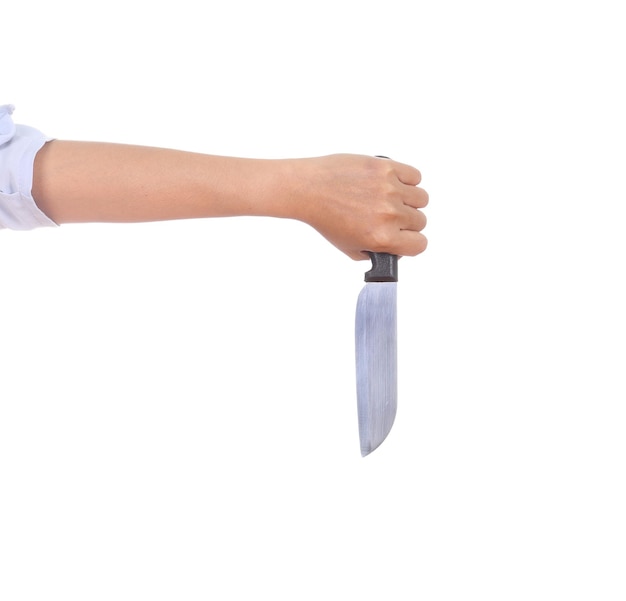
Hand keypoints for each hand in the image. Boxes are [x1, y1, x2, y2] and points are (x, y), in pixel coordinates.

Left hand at [289, 154, 427, 259]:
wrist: (308, 189)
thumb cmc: (324, 216)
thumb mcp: (348, 248)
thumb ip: (375, 253)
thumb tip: (393, 249)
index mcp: (381, 238)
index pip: (420, 244)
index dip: (412, 242)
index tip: (404, 237)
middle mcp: (389, 214)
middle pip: (420, 221)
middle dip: (407, 222)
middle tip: (389, 217)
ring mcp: (390, 189)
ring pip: (421, 198)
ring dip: (410, 200)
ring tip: (391, 199)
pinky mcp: (386, 167)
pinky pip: (415, 176)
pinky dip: (407, 179)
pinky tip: (393, 183)